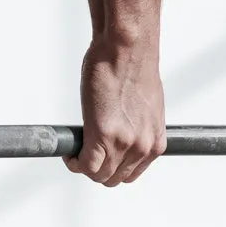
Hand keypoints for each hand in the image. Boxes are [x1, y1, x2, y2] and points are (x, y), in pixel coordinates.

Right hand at [66, 39, 166, 185]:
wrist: (127, 49)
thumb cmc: (134, 67)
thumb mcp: (145, 108)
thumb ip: (136, 127)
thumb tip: (121, 132)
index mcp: (155, 141)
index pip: (130, 173)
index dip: (112, 168)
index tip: (100, 158)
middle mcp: (143, 147)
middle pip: (114, 178)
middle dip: (96, 169)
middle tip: (84, 153)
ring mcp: (123, 143)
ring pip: (98, 175)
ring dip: (84, 166)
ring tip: (76, 151)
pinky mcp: (103, 135)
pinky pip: (85, 165)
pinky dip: (74, 162)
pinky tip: (70, 152)